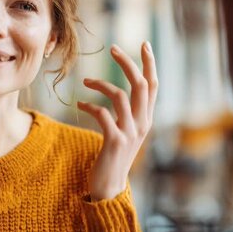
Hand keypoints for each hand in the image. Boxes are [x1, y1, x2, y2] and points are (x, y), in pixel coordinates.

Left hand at [77, 41, 157, 200]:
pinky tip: (80, 106)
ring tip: (85, 81)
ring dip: (101, 84)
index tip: (143, 44)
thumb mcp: (126, 133)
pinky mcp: (114, 141)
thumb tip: (120, 93)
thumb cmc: (114, 157)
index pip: (153, 86)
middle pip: (141, 85)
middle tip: (112, 48)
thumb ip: (127, 114)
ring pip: (121, 96)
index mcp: (146, 119)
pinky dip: (90, 106)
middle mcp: (142, 124)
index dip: (149, 63)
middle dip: (128, 63)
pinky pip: (103, 114)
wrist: (109, 187)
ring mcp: (130, 133)